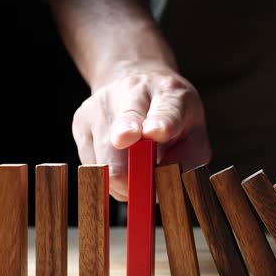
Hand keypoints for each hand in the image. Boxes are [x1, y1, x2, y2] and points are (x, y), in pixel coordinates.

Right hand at [72, 66, 210, 200]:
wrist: (140, 84)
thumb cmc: (174, 118)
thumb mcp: (194, 134)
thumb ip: (187, 159)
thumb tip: (162, 185)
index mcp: (170, 94)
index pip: (166, 110)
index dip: (161, 123)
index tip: (155, 132)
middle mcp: (133, 91)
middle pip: (122, 131)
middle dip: (127, 165)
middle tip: (136, 190)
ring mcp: (102, 103)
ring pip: (104, 157)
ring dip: (122, 179)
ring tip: (138, 171)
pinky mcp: (81, 120)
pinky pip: (91, 163)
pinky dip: (108, 175)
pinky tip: (121, 162)